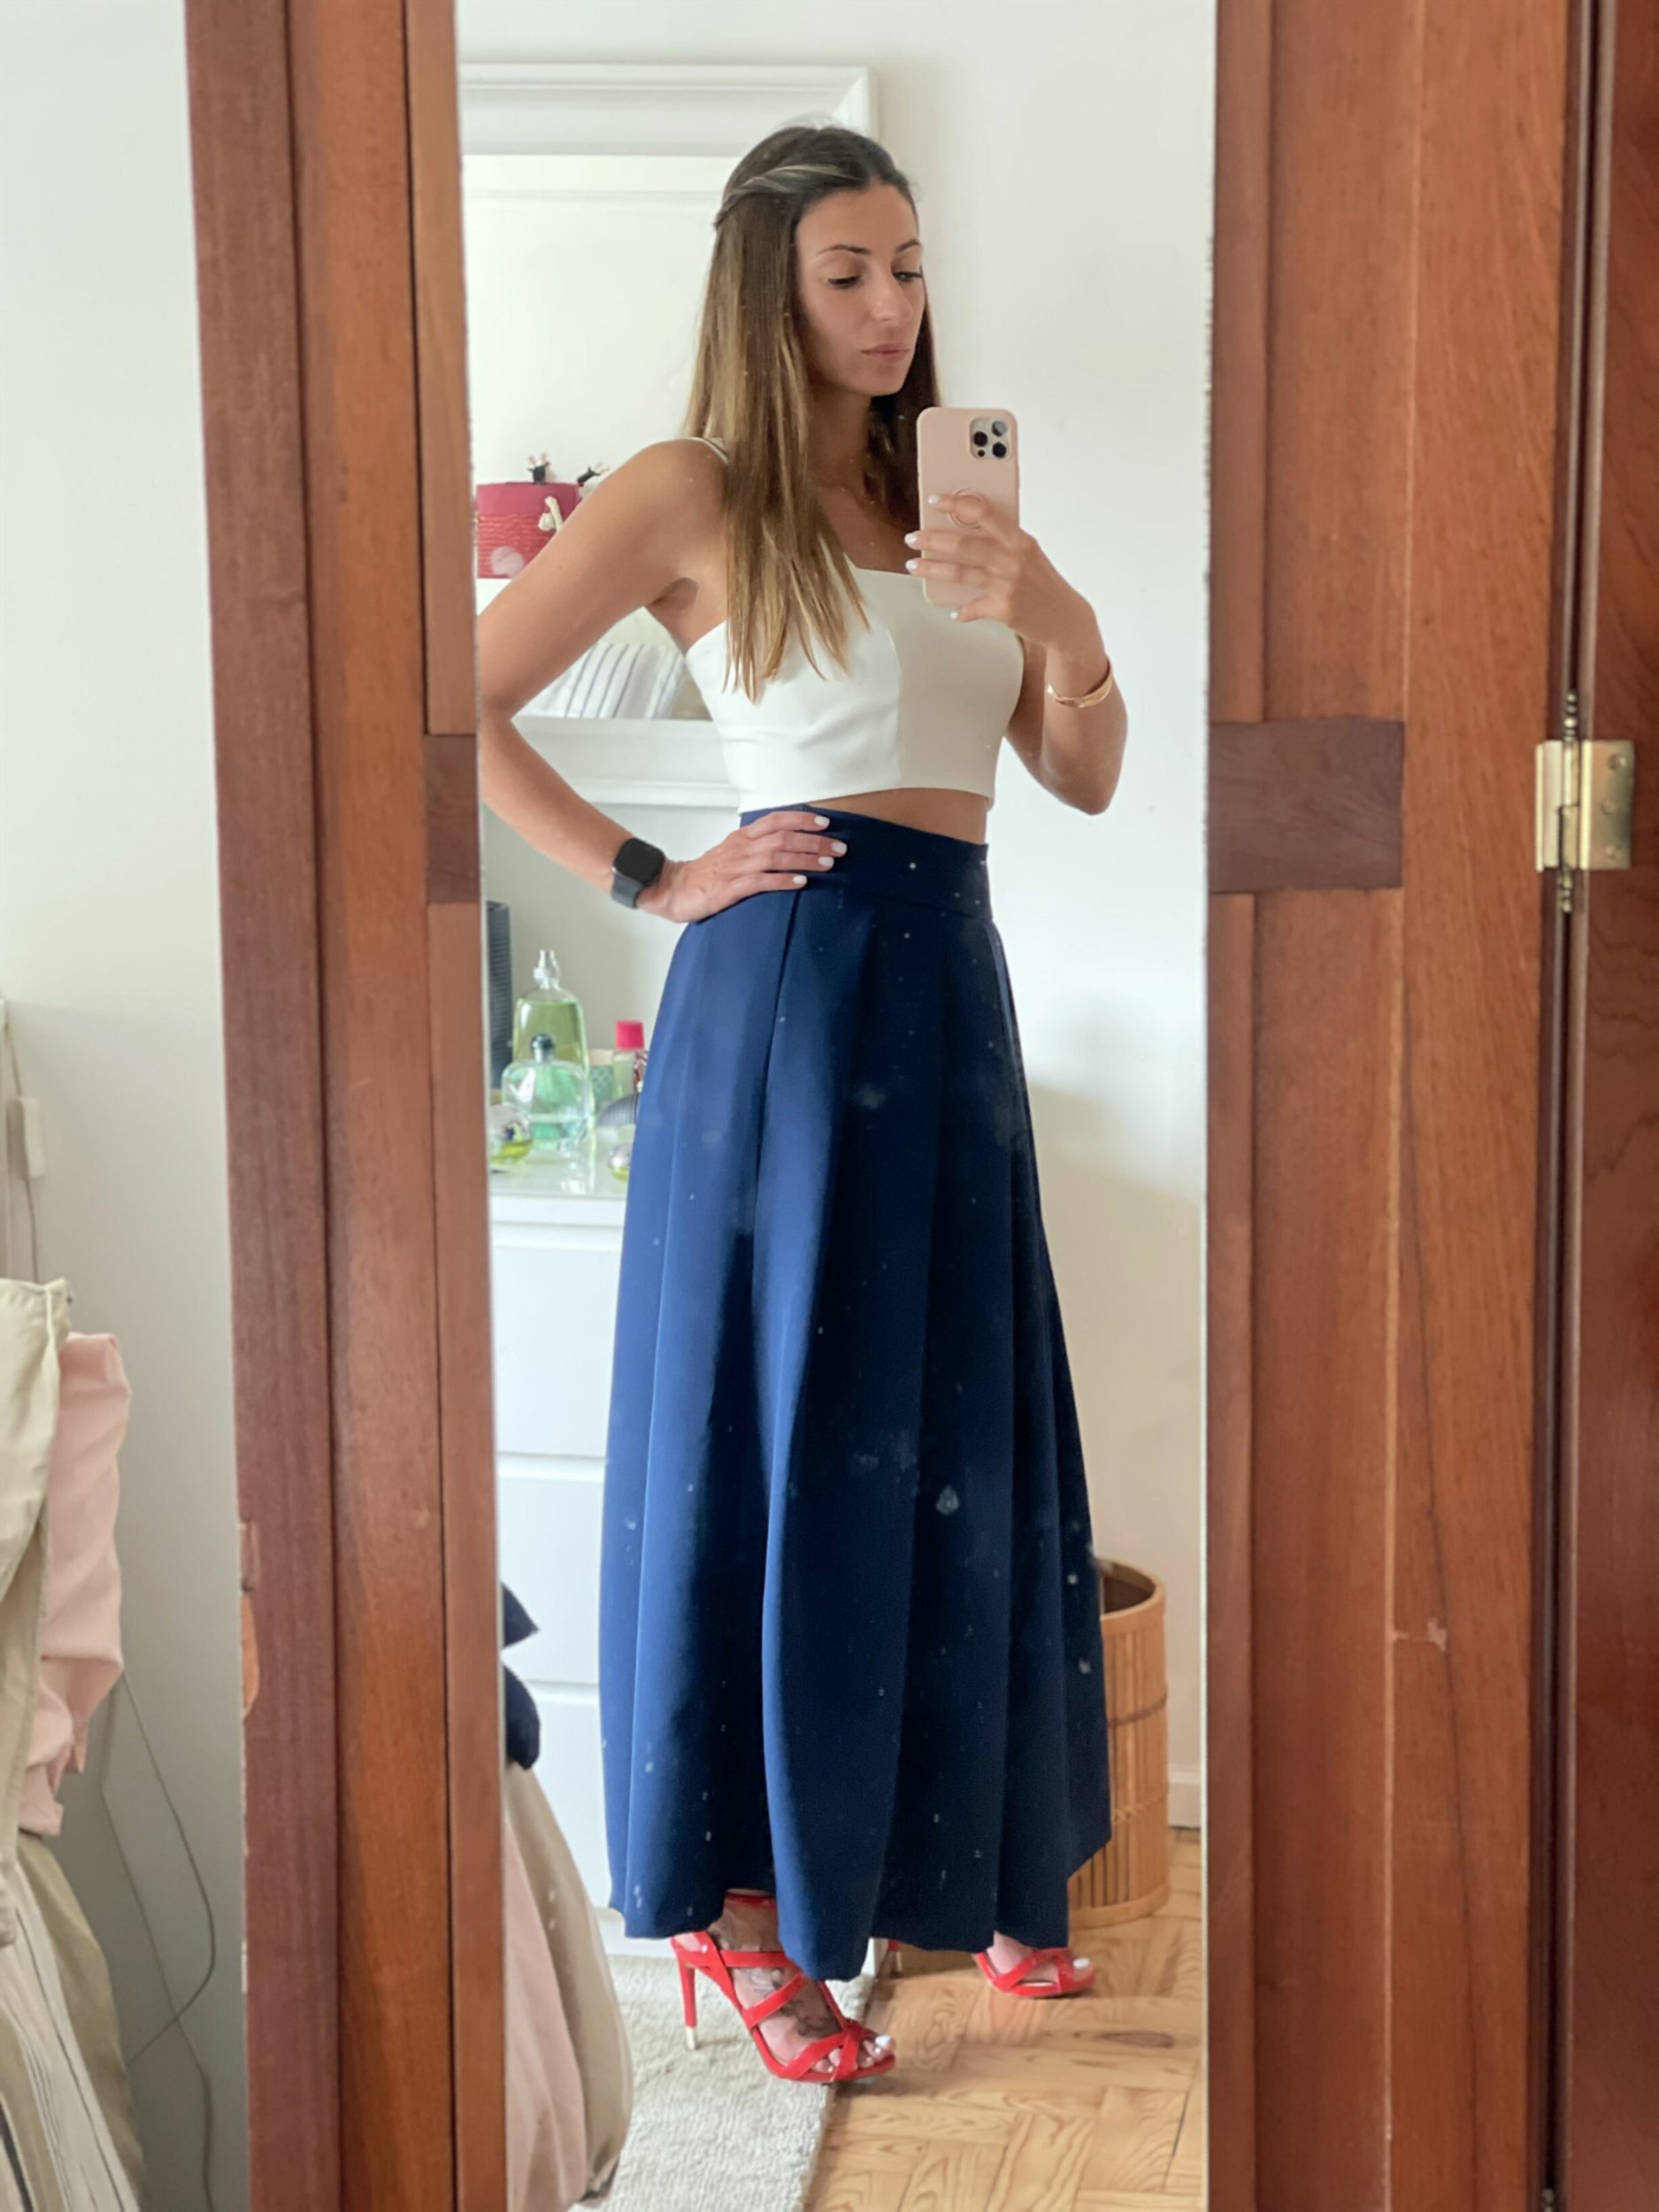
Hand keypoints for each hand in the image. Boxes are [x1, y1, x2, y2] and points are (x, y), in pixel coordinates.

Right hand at [636, 811, 845, 921]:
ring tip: (828, 864)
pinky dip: (782, 881)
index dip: (802, 819)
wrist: (672, 888)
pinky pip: (760, 882)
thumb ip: (757, 847)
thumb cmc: (705, 874)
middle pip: (783, 837)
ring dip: (805, 859)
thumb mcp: (732, 852)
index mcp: (742, 837)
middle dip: (815, 842)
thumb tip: (788, 845)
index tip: (826, 823)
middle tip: (840, 848)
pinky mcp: (729, 888)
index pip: (776, 820)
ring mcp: (735, 867)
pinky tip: (801, 883)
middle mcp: (741, 848)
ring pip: (776, 857)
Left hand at [904, 491, 1096, 653]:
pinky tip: (954, 611)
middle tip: (913, 537)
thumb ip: (1002, 542)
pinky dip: (961, 610)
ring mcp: (1007, 584)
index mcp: (1020, 539)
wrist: (1066, 618)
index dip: (957, 503)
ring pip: (959, 573)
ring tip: (914, 566)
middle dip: (932, 539)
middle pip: (963, 543)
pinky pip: (971, 608)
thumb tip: (963, 532)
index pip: (984, 511)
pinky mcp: (1003, 609)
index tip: (936, 500)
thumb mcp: (1029, 554)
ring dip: (931, 569)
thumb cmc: (1044, 583)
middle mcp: (1013, 559)